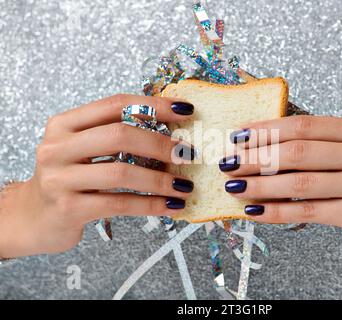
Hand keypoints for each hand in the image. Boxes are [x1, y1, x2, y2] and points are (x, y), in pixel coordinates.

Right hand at [0, 94, 195, 258]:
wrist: (32, 218)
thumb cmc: (68, 179)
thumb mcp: (82, 150)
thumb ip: (114, 137)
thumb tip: (170, 133)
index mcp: (64, 124)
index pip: (115, 104)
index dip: (154, 105)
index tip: (185, 111)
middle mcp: (57, 147)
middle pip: (119, 135)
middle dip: (161, 144)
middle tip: (187, 154)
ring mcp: (59, 179)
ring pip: (121, 173)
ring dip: (161, 180)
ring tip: (184, 186)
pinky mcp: (68, 208)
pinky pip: (119, 204)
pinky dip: (151, 204)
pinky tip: (170, 206)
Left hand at [221, 115, 341, 262]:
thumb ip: (321, 151)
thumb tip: (262, 152)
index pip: (304, 125)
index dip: (266, 129)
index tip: (237, 136)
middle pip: (297, 151)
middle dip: (255, 157)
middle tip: (227, 163)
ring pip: (298, 181)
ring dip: (259, 184)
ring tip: (234, 187)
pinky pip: (307, 210)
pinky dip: (276, 211)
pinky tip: (254, 211)